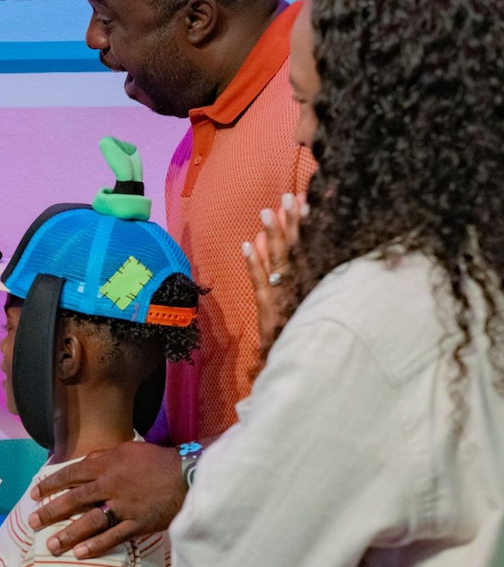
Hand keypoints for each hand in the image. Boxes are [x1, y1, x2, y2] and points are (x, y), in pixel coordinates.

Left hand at [27, 441, 183, 558]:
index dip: (50, 484)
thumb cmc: (157, 460)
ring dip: (69, 534)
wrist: (188, 475)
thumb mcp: (127, 449)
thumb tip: (84, 461)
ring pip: (90, 522)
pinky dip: (96, 546)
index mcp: (106, 466)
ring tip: (51, 545)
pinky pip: (114, 537)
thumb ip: (103, 456)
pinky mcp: (138, 524)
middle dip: (51, 511)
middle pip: (74, 500)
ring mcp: (123, 507)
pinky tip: (80, 554)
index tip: (34, 494)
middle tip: (33, 522)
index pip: (71, 475)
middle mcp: (110, 486)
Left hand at [244, 192, 305, 348]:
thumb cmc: (313, 334)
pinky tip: (247, 244)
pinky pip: (261, 285)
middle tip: (289, 195)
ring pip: (280, 262)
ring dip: (274, 236)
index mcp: (319, 283)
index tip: (311, 199)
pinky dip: (254, 264)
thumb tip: (299, 245)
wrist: (310, 371)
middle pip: (299, 249)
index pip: (316, 247)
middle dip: (294, 221)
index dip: (312, 224)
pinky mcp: (271, 312)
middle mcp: (305, 288)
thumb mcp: (320, 305)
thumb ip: (315, 276)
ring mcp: (286, 298)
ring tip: (267, 211)